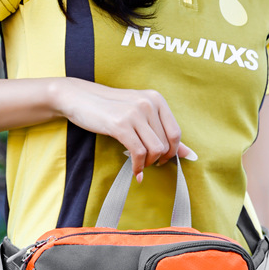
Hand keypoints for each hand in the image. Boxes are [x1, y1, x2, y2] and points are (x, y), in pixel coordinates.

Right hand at [54, 79, 196, 180]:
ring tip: (140, 166)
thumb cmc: (109, 107)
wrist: (78, 97)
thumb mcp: (138, 113)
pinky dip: (138, 167)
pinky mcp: (120, 125)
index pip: (176, 133)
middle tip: (148, 164)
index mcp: (156, 99)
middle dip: (159, 160)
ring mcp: (134, 113)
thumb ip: (162, 131)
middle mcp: (148, 103)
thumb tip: (190, 154)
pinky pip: (138, 153)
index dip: (172, 152)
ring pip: (155, 150)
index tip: (163, 160)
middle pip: (166, 144)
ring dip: (148, 164)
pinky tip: (134, 172)